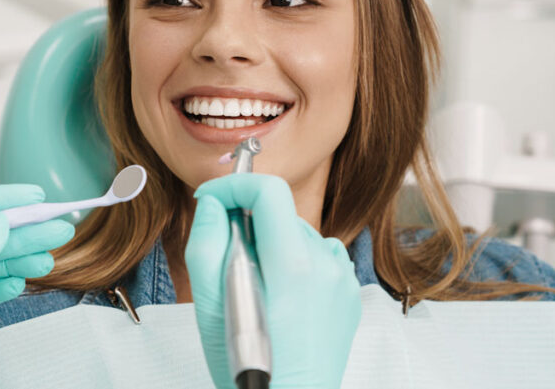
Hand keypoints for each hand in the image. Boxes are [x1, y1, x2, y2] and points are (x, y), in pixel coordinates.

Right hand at [186, 174, 360, 388]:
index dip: (234, 187)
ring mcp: (341, 279)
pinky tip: (282, 297)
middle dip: (248, 223)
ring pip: (298, 236)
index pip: (269, 192)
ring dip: (271, 246)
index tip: (211, 200)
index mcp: (292, 265)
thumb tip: (212, 205)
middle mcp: (325, 264)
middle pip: (280, 215)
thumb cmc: (246, 366)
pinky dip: (296, 264)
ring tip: (255, 288)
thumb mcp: (208, 305)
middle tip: (227, 258)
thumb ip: (206, 243)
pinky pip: (318, 258)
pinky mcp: (348, 294)